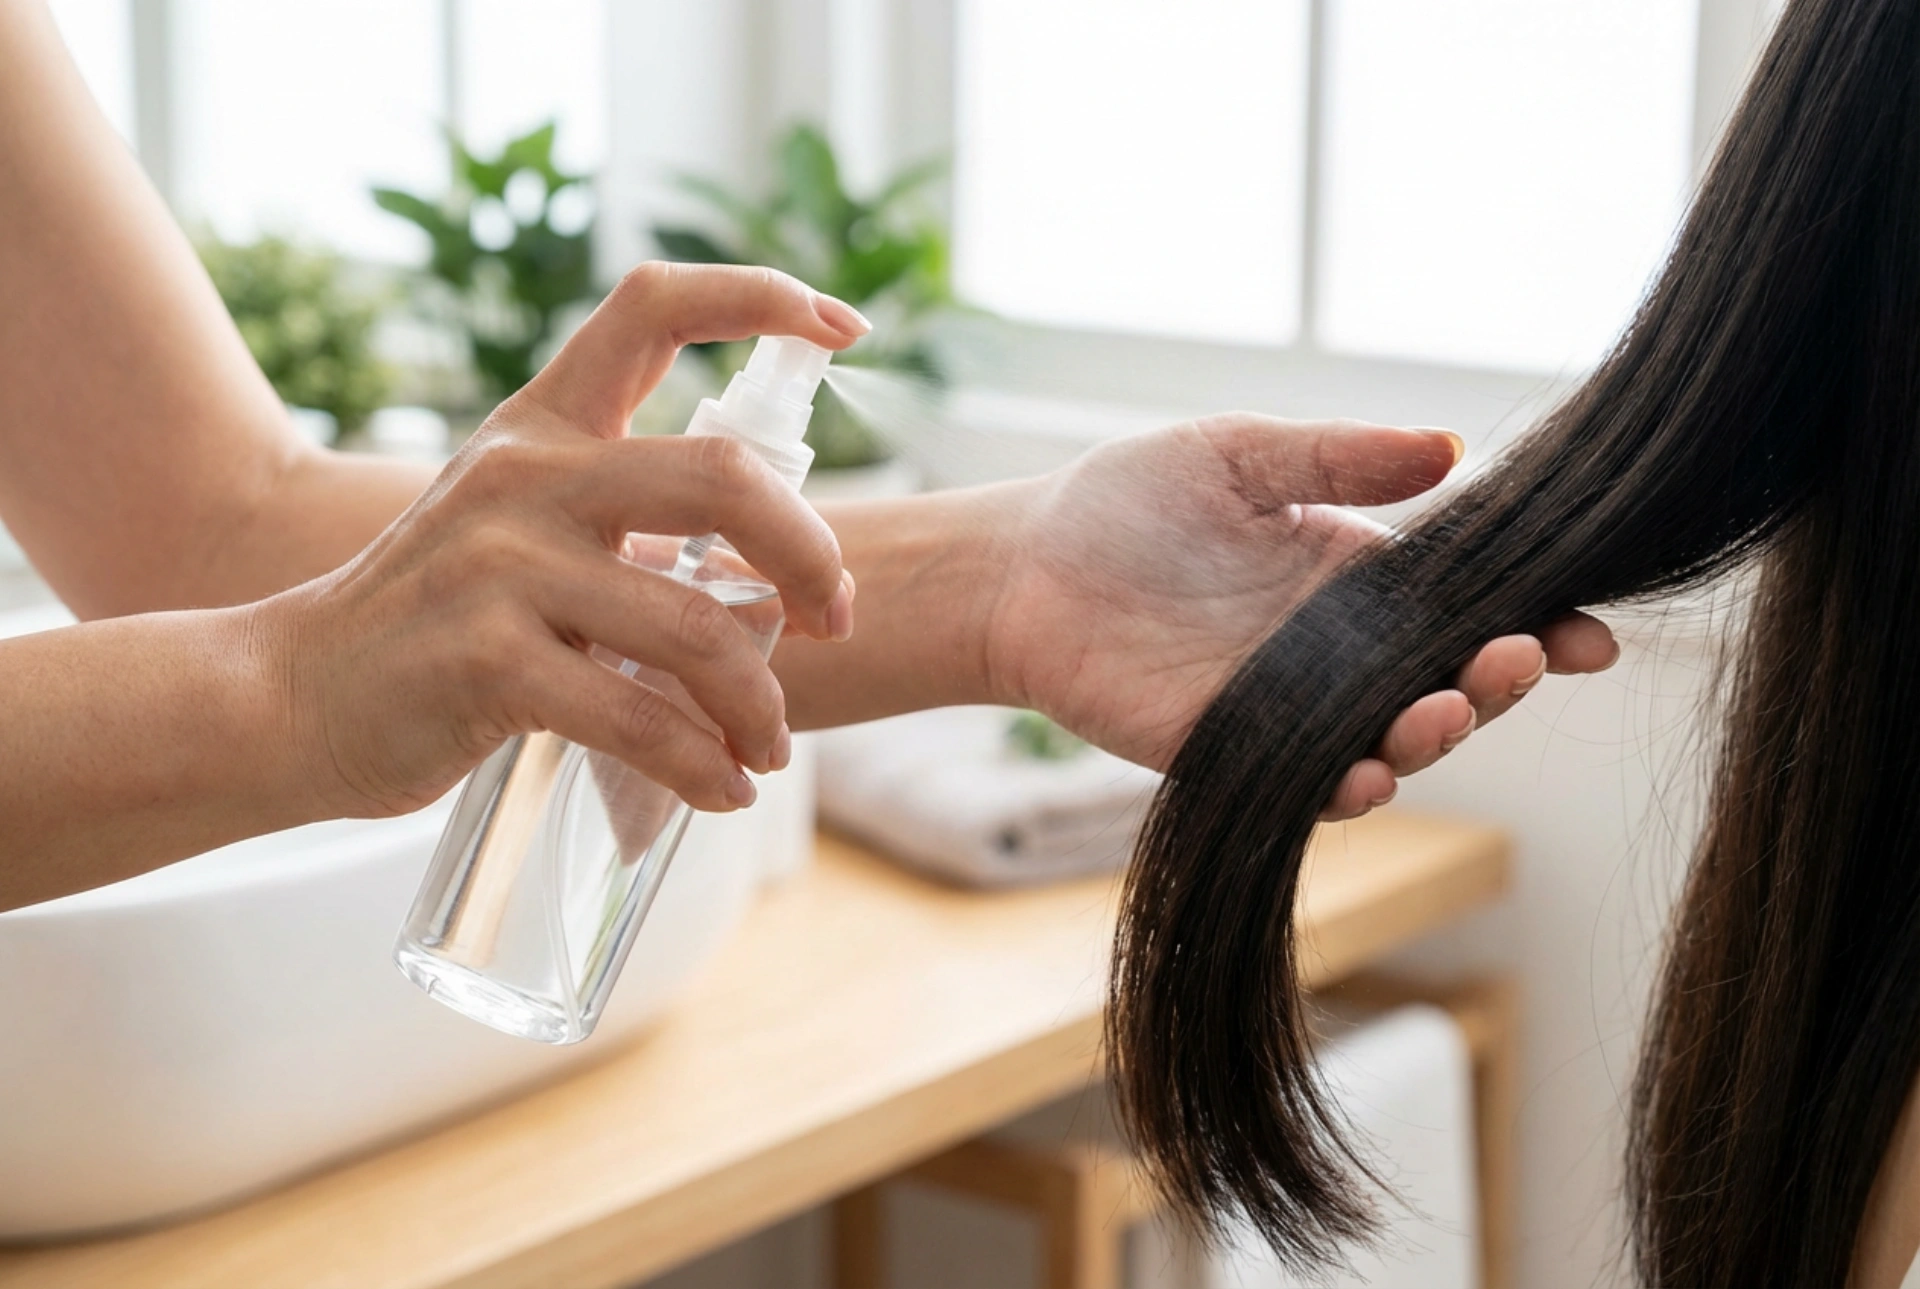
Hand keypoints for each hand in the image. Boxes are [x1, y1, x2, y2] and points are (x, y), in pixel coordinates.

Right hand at [264, 263, 868, 818]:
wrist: (291, 698)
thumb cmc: (434, 625)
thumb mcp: (515, 529)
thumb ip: (622, 521)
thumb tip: (779, 578)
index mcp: (542, 426)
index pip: (653, 307)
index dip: (758, 296)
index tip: (844, 324)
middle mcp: (525, 476)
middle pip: (723, 479)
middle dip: (810, 557)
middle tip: (834, 620)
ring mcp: (500, 566)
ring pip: (696, 627)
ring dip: (759, 702)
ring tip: (765, 749)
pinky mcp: (486, 661)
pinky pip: (638, 716)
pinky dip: (699, 765)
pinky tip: (720, 790)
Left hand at [983, 414, 1618, 819]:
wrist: (1023, 564)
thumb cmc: (1126, 502)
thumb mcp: (1240, 454)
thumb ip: (1339, 459)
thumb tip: (1450, 451)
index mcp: (1353, 580)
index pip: (1465, 608)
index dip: (1534, 622)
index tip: (1590, 632)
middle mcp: (1336, 654)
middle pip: (1444, 680)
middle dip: (1497, 679)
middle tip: (1522, 657)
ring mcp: (1289, 710)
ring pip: (1388, 741)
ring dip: (1431, 736)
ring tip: (1446, 708)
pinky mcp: (1230, 752)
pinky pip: (1305, 784)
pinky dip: (1346, 787)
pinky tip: (1372, 774)